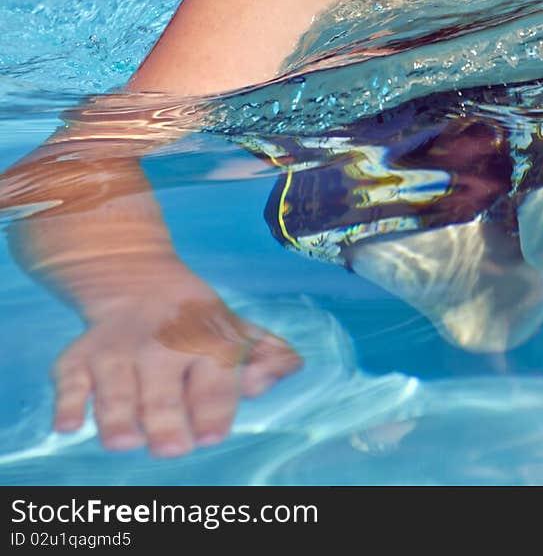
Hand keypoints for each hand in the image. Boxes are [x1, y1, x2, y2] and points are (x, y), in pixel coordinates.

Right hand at [52, 282, 300, 456]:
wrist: (137, 280)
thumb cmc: (197, 324)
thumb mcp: (235, 332)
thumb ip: (265, 356)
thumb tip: (292, 366)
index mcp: (204, 343)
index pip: (211, 379)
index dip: (213, 407)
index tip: (213, 434)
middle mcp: (159, 347)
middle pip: (161, 392)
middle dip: (166, 420)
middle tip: (172, 446)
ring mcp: (117, 353)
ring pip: (115, 389)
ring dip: (118, 415)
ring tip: (125, 440)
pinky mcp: (79, 359)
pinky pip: (68, 382)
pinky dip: (67, 402)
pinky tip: (69, 424)